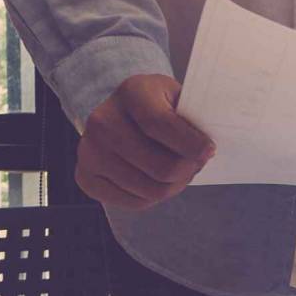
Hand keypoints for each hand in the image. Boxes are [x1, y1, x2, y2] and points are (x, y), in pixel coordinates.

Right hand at [77, 74, 214, 209]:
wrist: (122, 112)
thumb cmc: (160, 105)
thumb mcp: (177, 96)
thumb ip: (194, 118)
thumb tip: (209, 150)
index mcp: (130, 92)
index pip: (160, 125)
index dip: (191, 144)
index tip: (210, 151)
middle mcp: (102, 121)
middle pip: (160, 167)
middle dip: (188, 170)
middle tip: (196, 164)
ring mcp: (90, 151)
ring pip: (151, 190)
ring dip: (175, 186)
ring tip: (179, 172)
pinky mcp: (86, 177)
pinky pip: (135, 202)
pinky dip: (155, 197)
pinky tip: (157, 180)